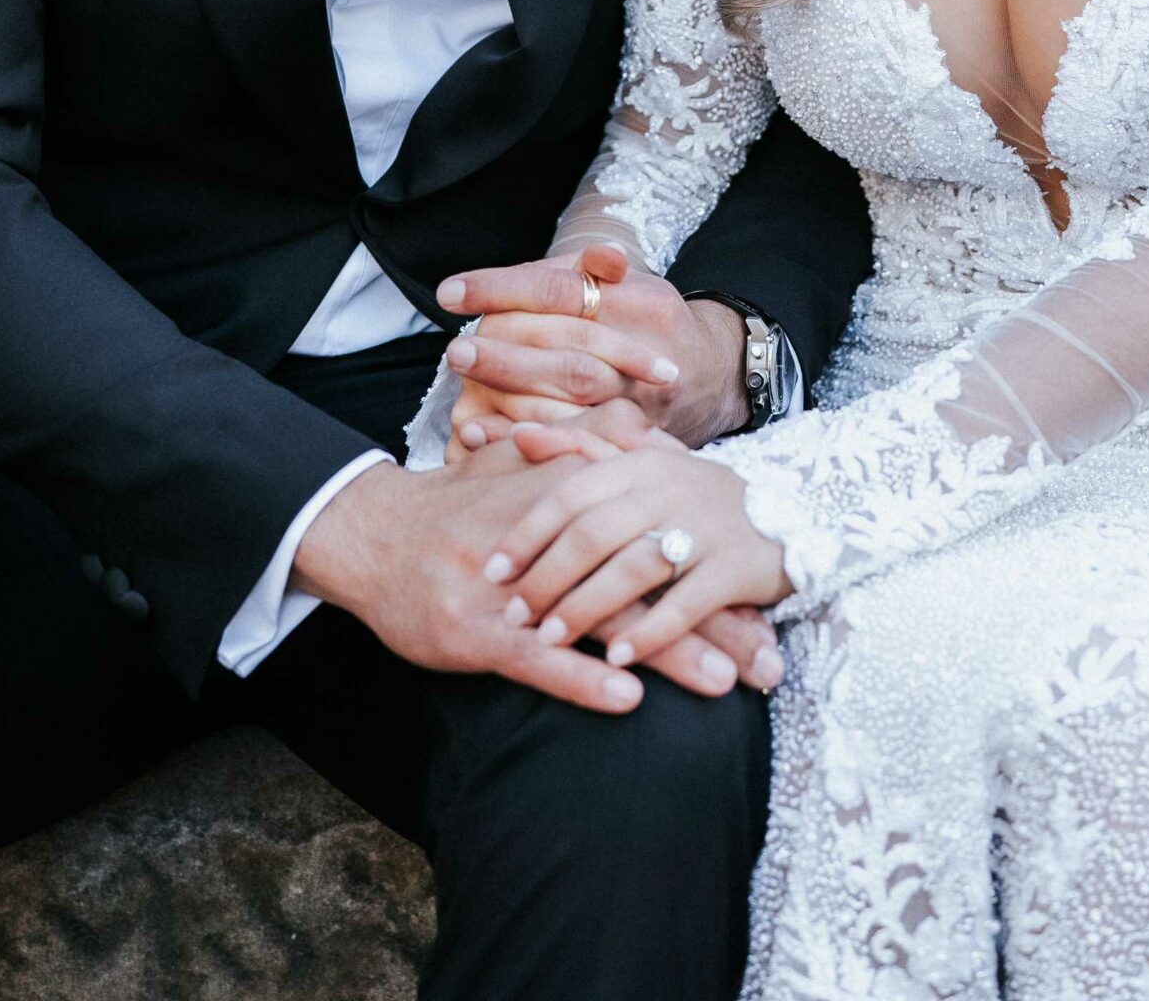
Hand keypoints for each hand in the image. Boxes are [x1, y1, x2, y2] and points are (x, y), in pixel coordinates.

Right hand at [291, 443, 780, 707]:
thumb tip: (659, 453)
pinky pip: (540, 656)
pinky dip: (583, 675)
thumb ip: (591, 463)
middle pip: (651, 578)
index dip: (719, 578)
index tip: (773, 611)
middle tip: (770, 663)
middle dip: (713, 623)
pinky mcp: (477, 629)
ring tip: (725, 683)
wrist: (375, 531)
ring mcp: (516, 586)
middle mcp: (556, 536)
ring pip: (605, 618)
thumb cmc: (460, 508)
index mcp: (575, 495)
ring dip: (669, 652)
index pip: (664, 538)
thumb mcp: (529, 475)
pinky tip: (625, 694)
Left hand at [439, 243, 749, 457]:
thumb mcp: (632, 282)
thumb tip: (542, 270)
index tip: (449, 293)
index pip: (559, 290)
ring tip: (462, 403)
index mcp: (637, 302)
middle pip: (567, 353)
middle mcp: (643, 350)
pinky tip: (486, 438)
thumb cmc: (653, 322)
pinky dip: (530, 442)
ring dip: (513, 402)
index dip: (502, 289)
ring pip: (574, 401)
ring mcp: (644, 400)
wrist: (717, 376)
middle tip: (455, 352)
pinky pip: (579, 444)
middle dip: (505, 356)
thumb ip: (585, 270)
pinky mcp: (637, 439)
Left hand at [480, 432, 792, 676]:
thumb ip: (585, 450)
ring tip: (551, 639)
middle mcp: (671, 488)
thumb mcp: (647, 465)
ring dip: (586, 608)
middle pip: (594, 533)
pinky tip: (619, 658)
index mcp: (642, 463)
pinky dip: (649, 632)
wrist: (799, 514)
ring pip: (633, 569)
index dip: (529, 532)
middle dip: (547, 577)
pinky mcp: (738, 567)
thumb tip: (519, 437)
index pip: (572, 492)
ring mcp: (706, 527)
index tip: (492, 568)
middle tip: (513, 614)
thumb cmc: (702, 498)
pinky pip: (686, 604)